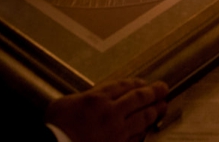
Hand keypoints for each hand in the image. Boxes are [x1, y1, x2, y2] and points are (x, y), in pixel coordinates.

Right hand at [46, 80, 168, 141]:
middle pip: (138, 98)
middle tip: (163, 89)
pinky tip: (147, 129)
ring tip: (162, 107)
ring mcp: (116, 132)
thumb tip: (89, 98)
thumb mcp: (63, 104)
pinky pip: (136, 138)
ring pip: (142, 118)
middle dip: (153, 92)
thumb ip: (82, 98)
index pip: (123, 86)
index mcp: (96, 99)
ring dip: (154, 111)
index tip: (144, 83)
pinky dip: (144, 132)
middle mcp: (110, 113)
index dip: (136, 83)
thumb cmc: (55, 130)